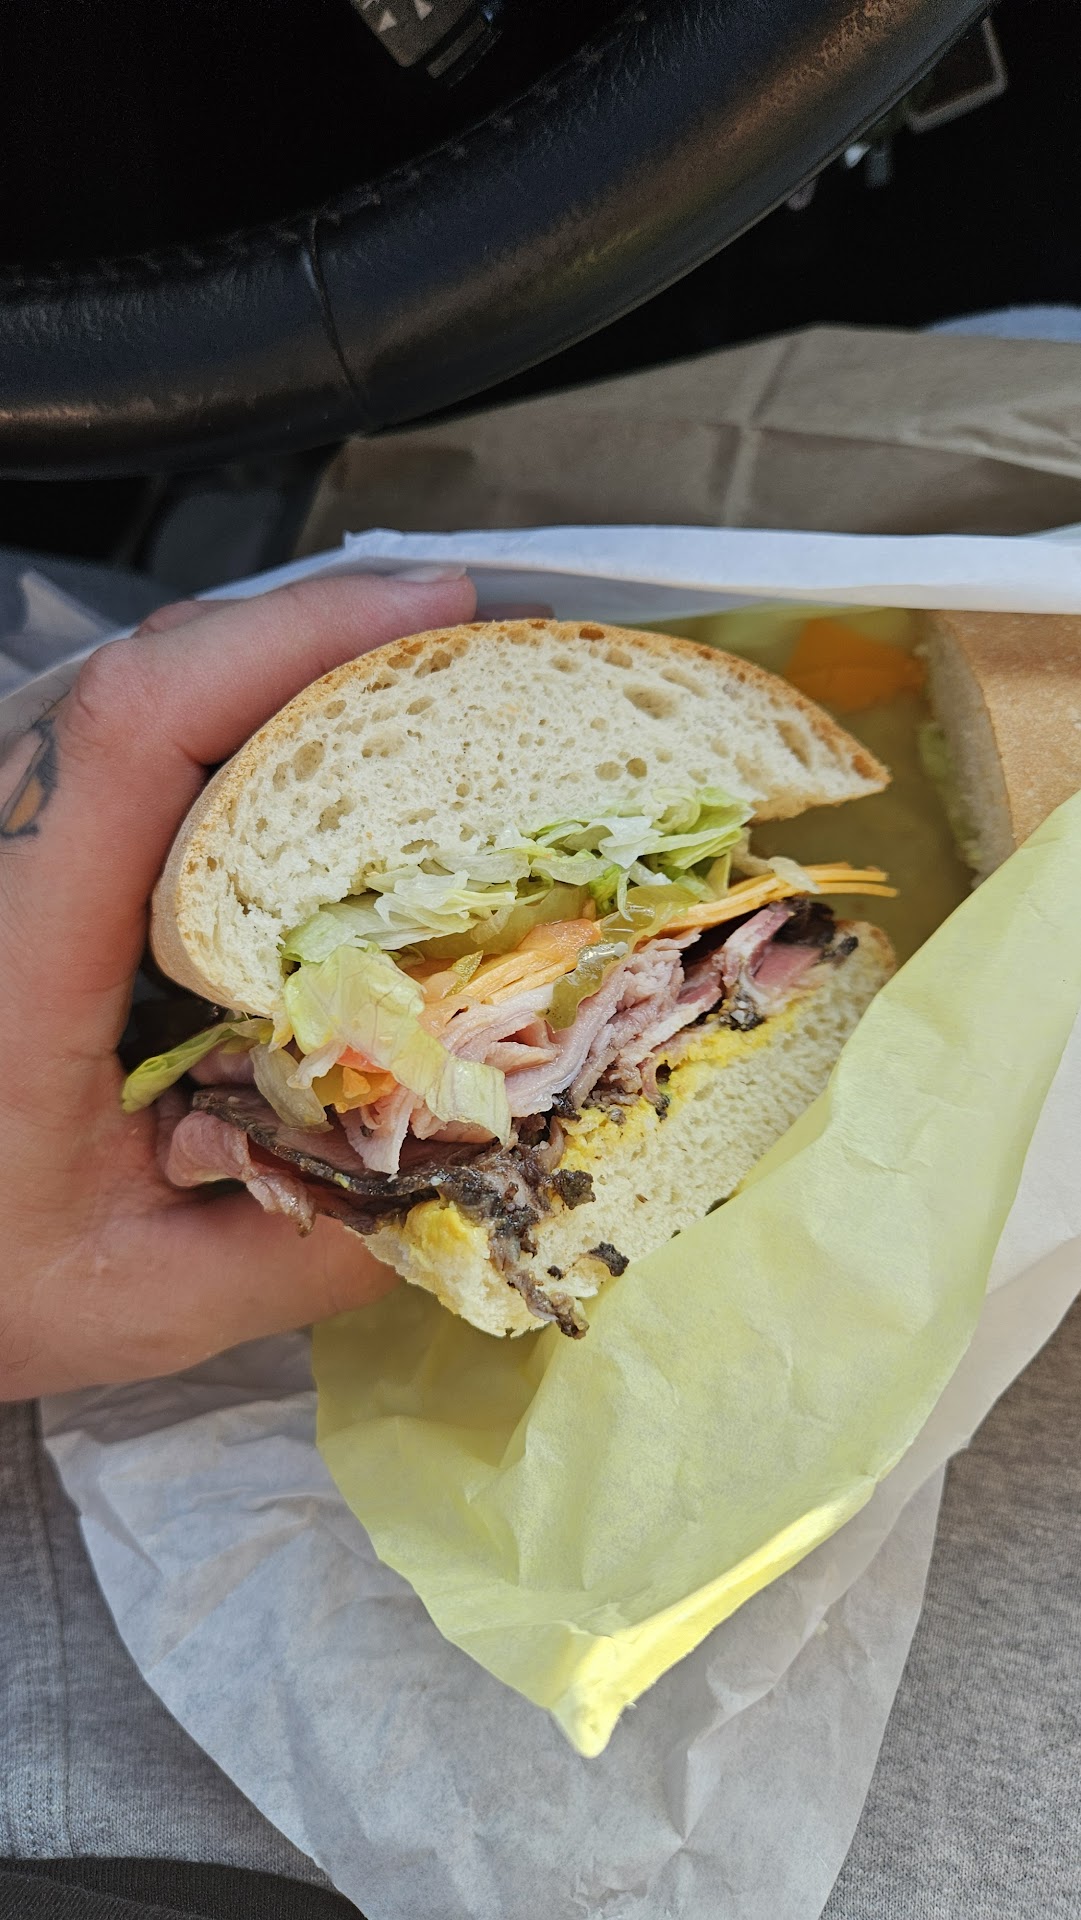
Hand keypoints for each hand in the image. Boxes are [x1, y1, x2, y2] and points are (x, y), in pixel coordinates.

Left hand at [0, 570, 476, 1399]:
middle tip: (466, 632)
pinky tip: (319, 745)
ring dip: (277, 661)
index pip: (140, 729)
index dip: (287, 637)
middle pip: (149, 674)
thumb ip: (311, 1243)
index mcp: (23, 953)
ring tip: (414, 668)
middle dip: (315, 627)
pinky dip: (234, 716)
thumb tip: (491, 1160)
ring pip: (135, 694)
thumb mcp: (142, 1299)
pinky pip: (128, 748)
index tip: (432, 613)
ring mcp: (6, 853)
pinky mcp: (23, 867)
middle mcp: (4, 868)